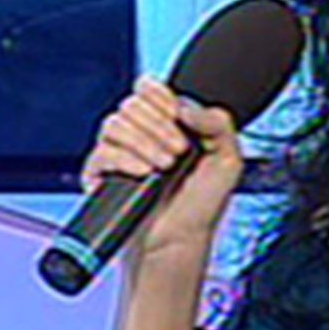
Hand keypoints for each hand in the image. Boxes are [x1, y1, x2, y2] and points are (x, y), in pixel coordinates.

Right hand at [81, 75, 244, 252]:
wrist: (180, 241)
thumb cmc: (202, 204)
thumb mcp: (228, 159)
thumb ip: (217, 122)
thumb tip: (185, 106)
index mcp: (168, 123)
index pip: (149, 88)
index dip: (161, 96)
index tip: (178, 116)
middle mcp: (141, 134)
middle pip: (132, 103)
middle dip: (159, 125)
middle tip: (179, 152)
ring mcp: (119, 153)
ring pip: (114, 124)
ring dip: (144, 142)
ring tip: (164, 167)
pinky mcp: (101, 175)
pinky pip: (100, 152)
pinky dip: (124, 159)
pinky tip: (143, 171)